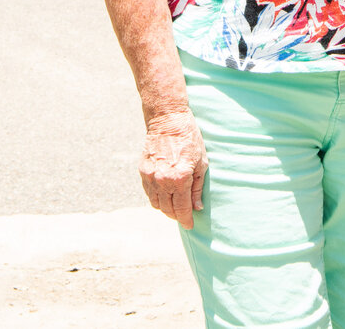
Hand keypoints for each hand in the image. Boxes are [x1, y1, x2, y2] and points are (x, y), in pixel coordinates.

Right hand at [138, 109, 207, 229]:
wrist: (168, 120)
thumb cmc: (189, 138)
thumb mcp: (201, 161)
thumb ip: (197, 186)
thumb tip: (197, 207)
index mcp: (180, 178)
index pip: (182, 208)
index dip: (186, 219)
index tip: (190, 225)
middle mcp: (163, 180)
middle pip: (168, 209)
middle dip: (177, 216)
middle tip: (184, 216)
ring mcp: (151, 176)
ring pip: (156, 204)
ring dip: (165, 209)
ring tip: (174, 207)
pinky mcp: (143, 171)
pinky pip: (149, 193)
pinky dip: (156, 198)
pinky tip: (164, 196)